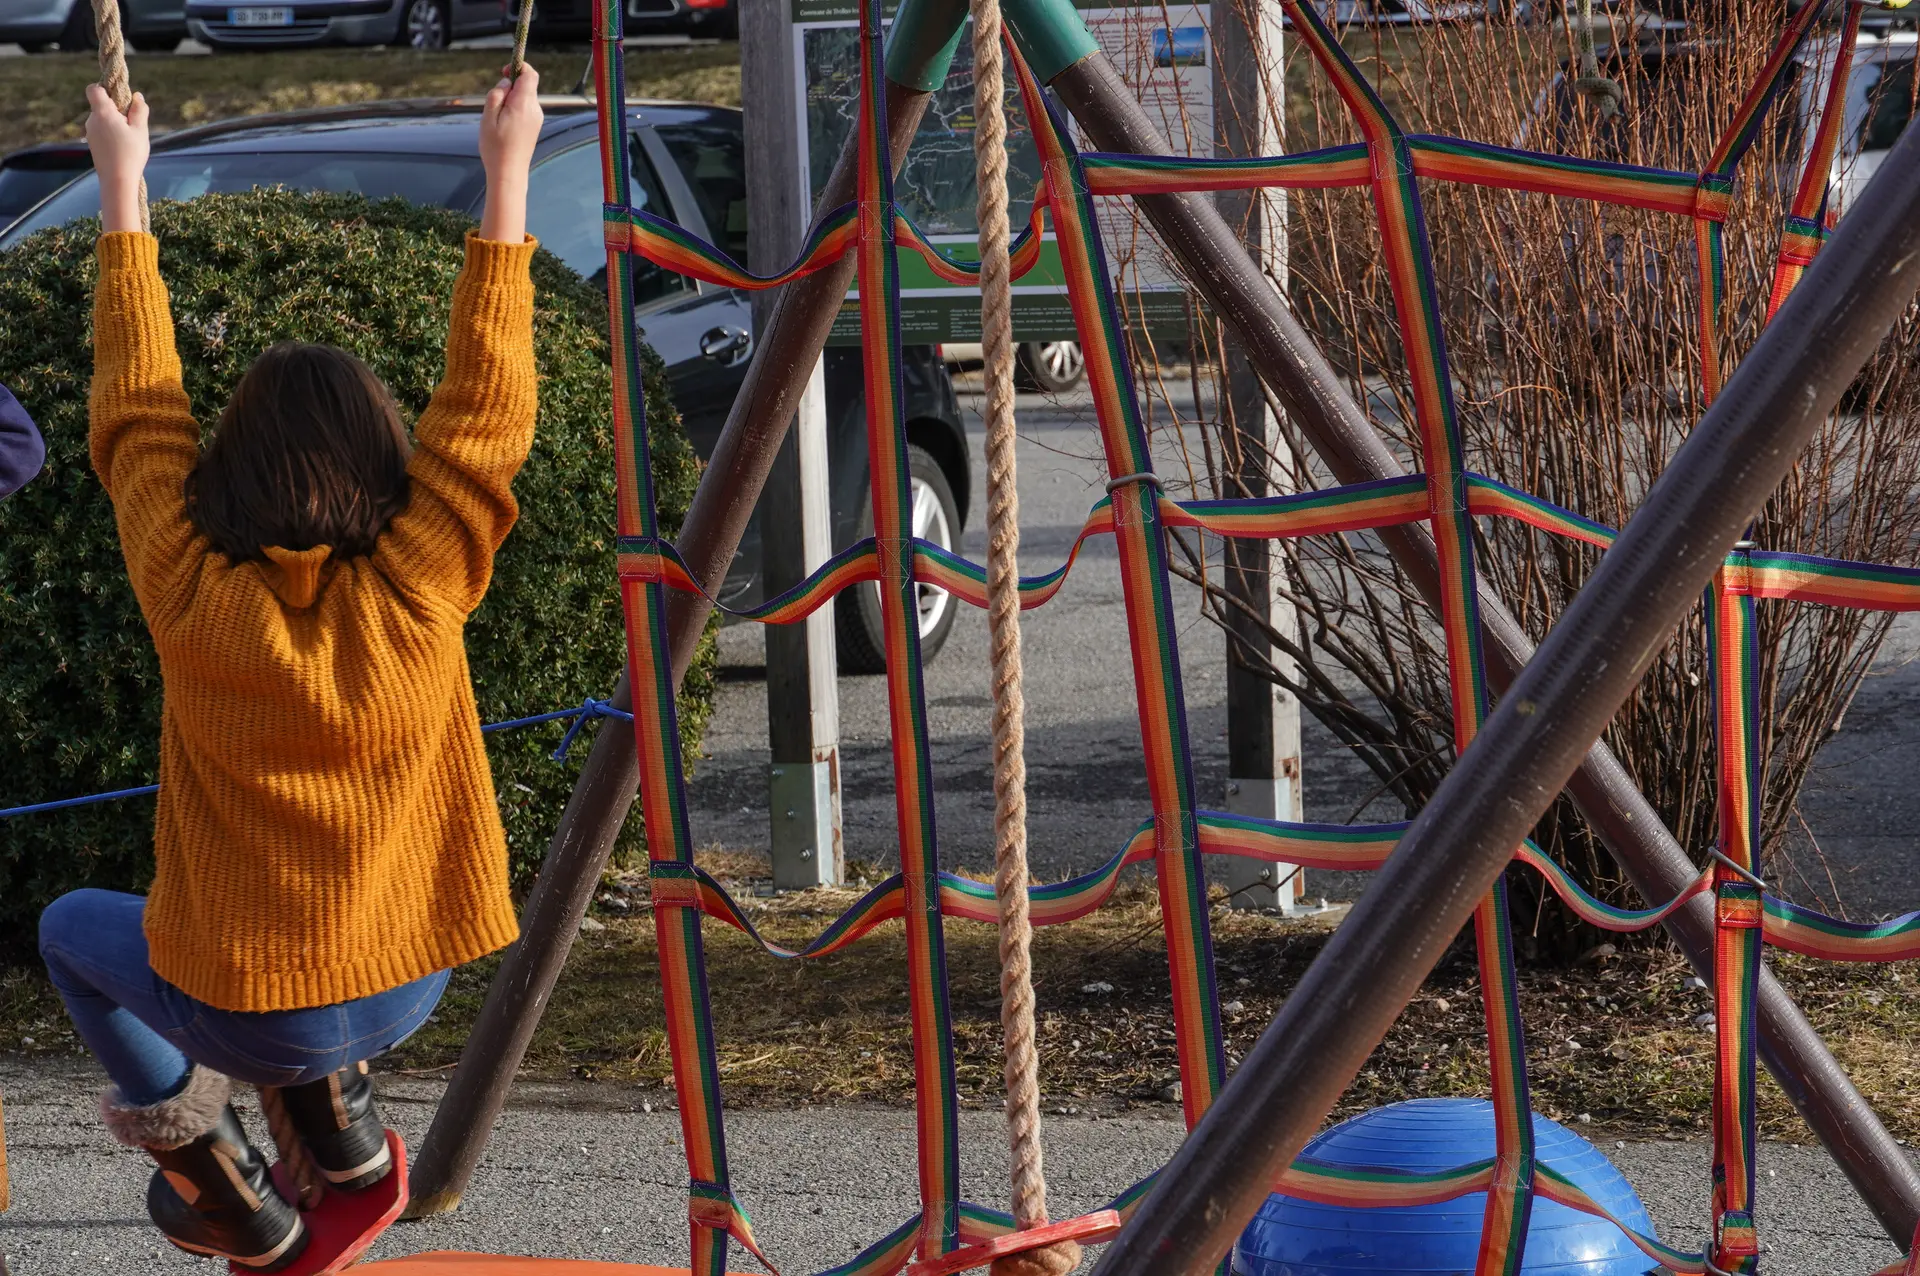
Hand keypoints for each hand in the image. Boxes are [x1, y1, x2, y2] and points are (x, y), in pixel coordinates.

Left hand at [86, 84, 148, 233]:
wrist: (117, 180)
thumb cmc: (131, 154)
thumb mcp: (141, 131)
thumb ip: (139, 111)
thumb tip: (138, 96)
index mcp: (103, 112)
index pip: (93, 89)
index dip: (104, 89)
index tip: (119, 98)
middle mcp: (92, 120)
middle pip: (101, 105)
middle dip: (115, 109)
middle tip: (132, 123)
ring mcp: (90, 132)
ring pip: (101, 118)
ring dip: (114, 122)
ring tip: (128, 138)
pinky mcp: (92, 143)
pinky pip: (101, 130)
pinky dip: (110, 133)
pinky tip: (122, 146)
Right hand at [478, 64, 540, 242]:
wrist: (508, 173)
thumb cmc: (495, 146)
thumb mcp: (488, 116)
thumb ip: (497, 95)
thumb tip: (507, 83)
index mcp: (524, 104)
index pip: (530, 74)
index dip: (518, 67)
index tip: (504, 72)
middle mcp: (534, 110)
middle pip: (527, 85)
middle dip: (510, 86)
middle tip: (495, 102)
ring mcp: (536, 119)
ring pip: (524, 97)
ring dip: (510, 100)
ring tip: (497, 118)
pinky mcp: (534, 126)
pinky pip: (524, 109)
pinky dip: (514, 109)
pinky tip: (503, 125)